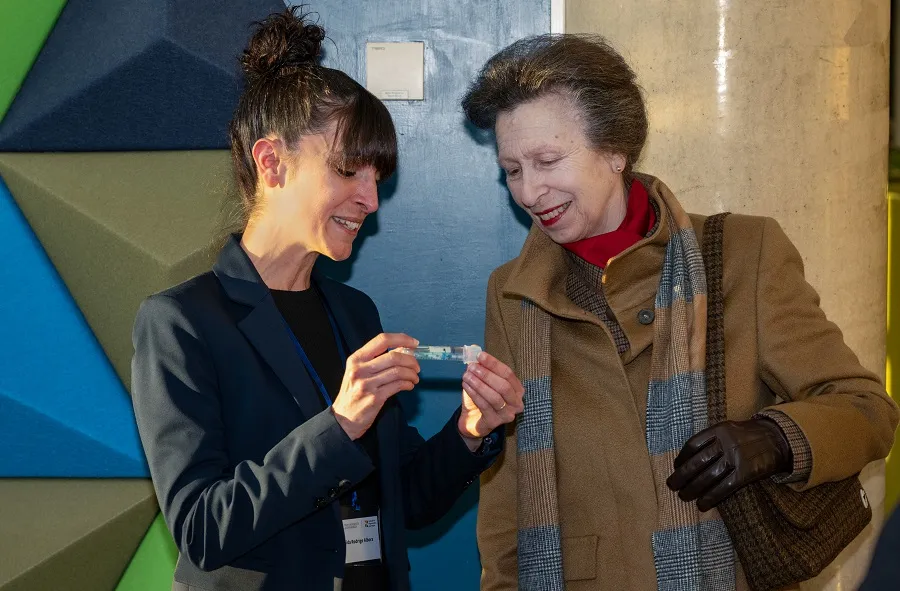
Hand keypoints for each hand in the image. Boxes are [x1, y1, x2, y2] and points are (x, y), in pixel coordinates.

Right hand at [332, 333, 419, 439]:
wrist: (343, 418)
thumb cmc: (352, 392)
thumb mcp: (357, 372)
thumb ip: (375, 360)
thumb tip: (402, 349)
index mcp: (356, 359)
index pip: (382, 340)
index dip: (401, 339)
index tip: (414, 343)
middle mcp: (360, 369)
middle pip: (394, 356)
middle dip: (411, 360)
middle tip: (417, 366)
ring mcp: (367, 384)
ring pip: (398, 371)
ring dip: (411, 374)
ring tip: (414, 378)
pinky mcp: (375, 398)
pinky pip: (398, 386)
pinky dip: (408, 384)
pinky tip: (409, 385)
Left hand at [458, 351, 524, 449]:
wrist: (474, 420)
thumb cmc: (482, 397)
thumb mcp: (485, 382)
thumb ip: (483, 369)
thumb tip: (476, 356)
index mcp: (517, 390)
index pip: (508, 374)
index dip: (494, 364)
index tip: (480, 356)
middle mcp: (516, 403)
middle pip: (504, 386)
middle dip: (487, 375)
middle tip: (472, 367)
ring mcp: (507, 414)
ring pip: (494, 397)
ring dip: (479, 384)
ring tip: (466, 376)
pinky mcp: (494, 422)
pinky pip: (484, 406)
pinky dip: (474, 394)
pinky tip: (466, 386)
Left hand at [666, 418, 791, 511]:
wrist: (777, 440)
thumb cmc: (747, 436)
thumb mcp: (728, 429)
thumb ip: (710, 439)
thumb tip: (687, 458)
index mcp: (719, 430)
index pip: (693, 445)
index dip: (681, 457)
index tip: (675, 467)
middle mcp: (726, 443)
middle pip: (697, 462)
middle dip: (682, 476)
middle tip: (672, 485)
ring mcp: (736, 458)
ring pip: (708, 476)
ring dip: (693, 489)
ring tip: (683, 496)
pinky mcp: (746, 473)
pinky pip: (724, 488)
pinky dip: (711, 497)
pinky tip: (702, 504)